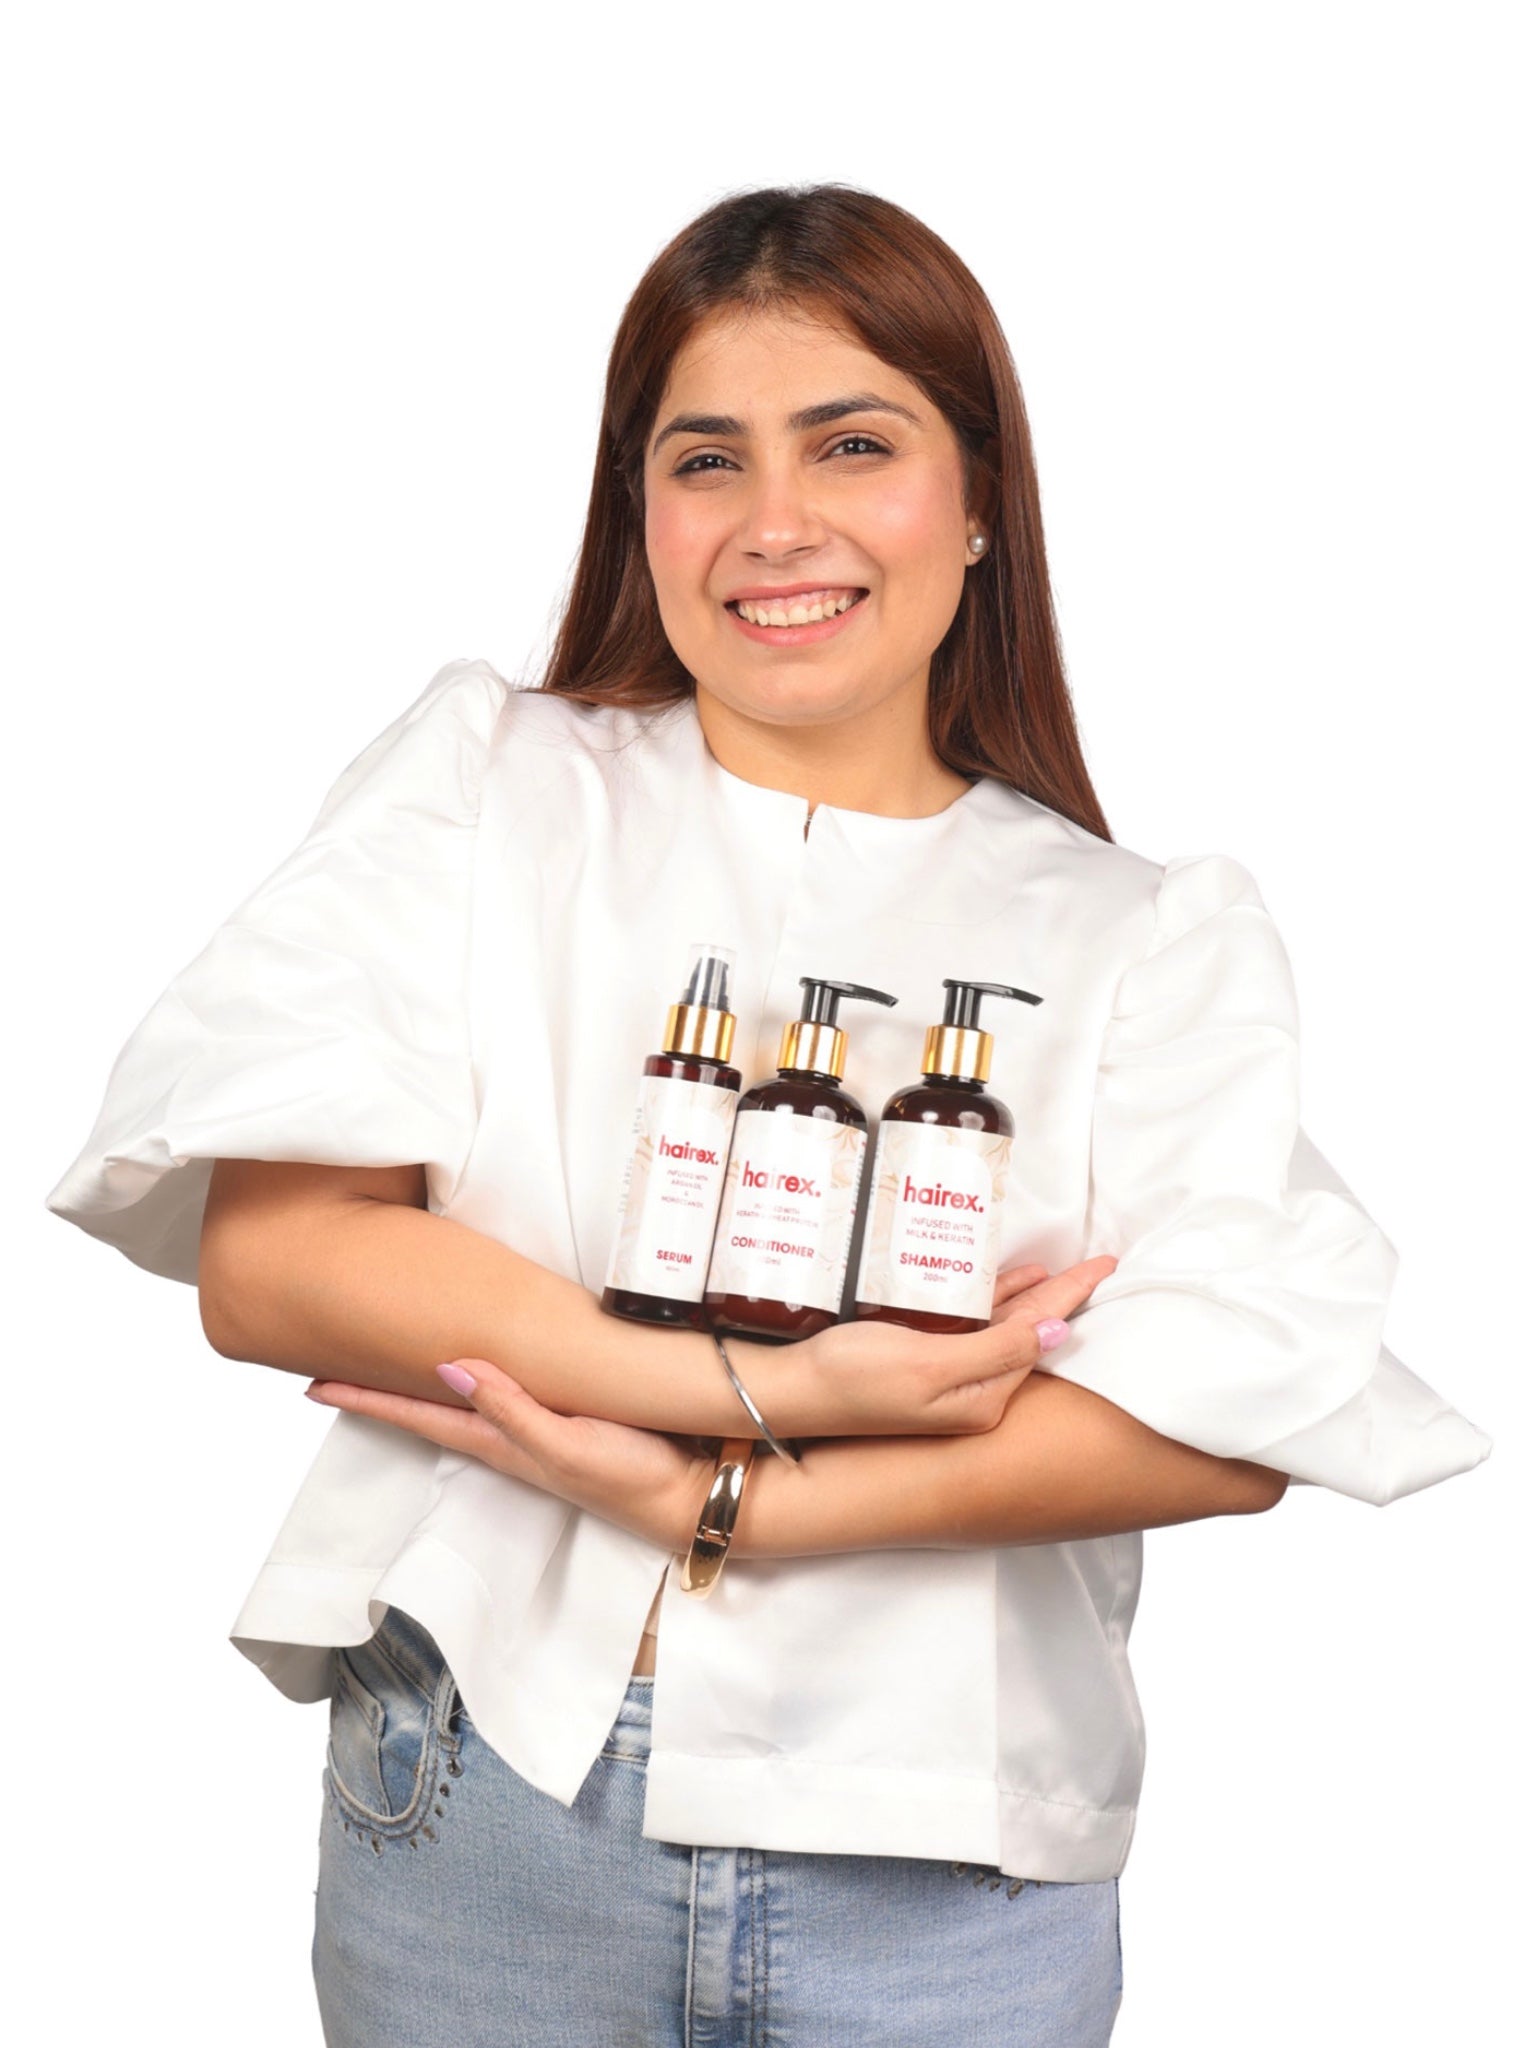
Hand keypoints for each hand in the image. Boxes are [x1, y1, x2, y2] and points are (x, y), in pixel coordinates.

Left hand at [304, 1364, 714, 1551]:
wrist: (690, 1495)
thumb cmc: (629, 1474)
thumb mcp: (564, 1443)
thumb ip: (510, 1408)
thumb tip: (447, 1368)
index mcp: (499, 1441)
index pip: (417, 1416)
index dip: (367, 1399)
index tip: (312, 1385)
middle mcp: (507, 1437)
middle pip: (428, 1409)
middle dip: (382, 1389)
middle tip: (337, 1362)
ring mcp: (536, 1432)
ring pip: (463, 1402)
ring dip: (425, 1386)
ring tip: (393, 1360)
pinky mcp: (567, 1421)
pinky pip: (504, 1395)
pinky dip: (478, 1380)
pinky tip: (483, 1367)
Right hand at [756, 1254, 1118, 1439]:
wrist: (794, 1390)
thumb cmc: (854, 1378)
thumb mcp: (932, 1366)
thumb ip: (999, 1349)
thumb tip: (1059, 1330)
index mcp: (982, 1398)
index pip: (1040, 1335)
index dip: (1072, 1296)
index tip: (1105, 1266)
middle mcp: (972, 1393)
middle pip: (1029, 1330)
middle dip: (1063, 1295)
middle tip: (1100, 1264)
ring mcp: (946, 1377)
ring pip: (1003, 1325)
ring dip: (1029, 1295)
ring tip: (1059, 1269)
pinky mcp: (921, 1361)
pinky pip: (971, 1324)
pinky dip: (992, 1300)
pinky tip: (1006, 1282)